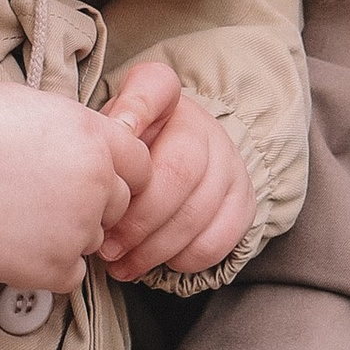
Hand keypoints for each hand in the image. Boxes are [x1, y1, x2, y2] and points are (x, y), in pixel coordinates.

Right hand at [0, 83, 148, 296]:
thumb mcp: (28, 104)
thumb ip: (71, 125)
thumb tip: (79, 137)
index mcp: (94, 137)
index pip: (140, 162)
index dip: (117, 171)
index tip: (96, 177)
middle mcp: (97, 182)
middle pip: (120, 204)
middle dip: (91, 204)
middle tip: (45, 198)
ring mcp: (78, 228)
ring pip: (93, 239)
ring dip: (67, 234)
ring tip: (21, 218)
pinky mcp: (55, 267)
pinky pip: (71, 274)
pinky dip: (47, 265)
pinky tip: (17, 244)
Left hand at [93, 60, 255, 280]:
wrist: (179, 163)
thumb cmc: (134, 153)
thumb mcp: (112, 132)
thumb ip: (105, 135)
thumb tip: (109, 147)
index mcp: (166, 101)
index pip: (157, 86)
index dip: (137, 107)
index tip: (120, 133)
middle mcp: (204, 127)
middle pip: (178, 172)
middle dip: (138, 218)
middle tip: (107, 245)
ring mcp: (230, 164)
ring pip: (198, 213)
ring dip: (155, 248)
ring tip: (122, 263)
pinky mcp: (244, 201)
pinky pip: (219, 239)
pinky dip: (184, 258)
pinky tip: (157, 262)